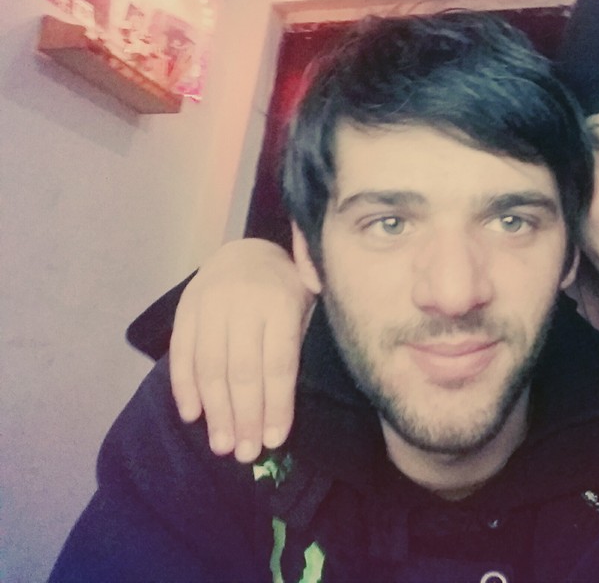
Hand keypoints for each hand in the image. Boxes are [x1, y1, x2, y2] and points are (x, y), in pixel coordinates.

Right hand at [170, 238, 313, 461]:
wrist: (245, 250)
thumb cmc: (285, 288)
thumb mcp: (308, 300)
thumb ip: (306, 336)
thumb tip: (312, 389)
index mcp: (281, 301)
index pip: (279, 363)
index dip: (277, 404)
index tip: (275, 440)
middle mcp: (243, 302)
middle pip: (243, 370)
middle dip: (245, 417)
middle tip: (245, 454)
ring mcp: (209, 304)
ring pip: (210, 366)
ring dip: (215, 411)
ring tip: (222, 446)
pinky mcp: (184, 309)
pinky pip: (181, 353)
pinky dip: (184, 387)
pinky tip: (193, 416)